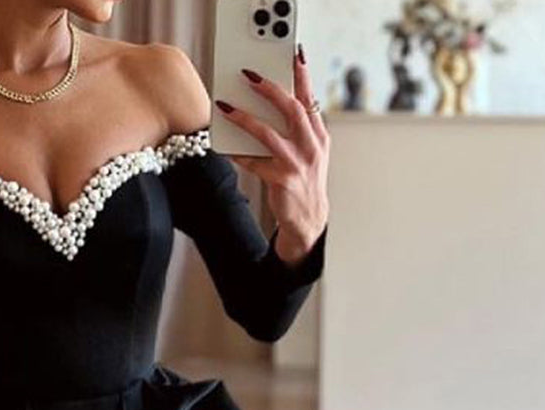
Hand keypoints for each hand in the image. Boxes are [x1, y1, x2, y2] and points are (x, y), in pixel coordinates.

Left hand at [215, 44, 329, 259]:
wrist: (307, 221)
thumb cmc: (303, 180)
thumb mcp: (308, 152)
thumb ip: (297, 128)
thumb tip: (271, 101)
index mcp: (319, 135)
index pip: (310, 98)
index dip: (302, 74)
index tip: (293, 53)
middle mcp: (312, 146)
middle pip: (291, 109)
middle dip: (270, 89)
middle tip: (250, 75)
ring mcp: (297, 164)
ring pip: (269, 134)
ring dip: (245, 118)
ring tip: (226, 107)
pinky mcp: (281, 182)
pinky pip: (254, 163)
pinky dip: (239, 153)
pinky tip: (225, 145)